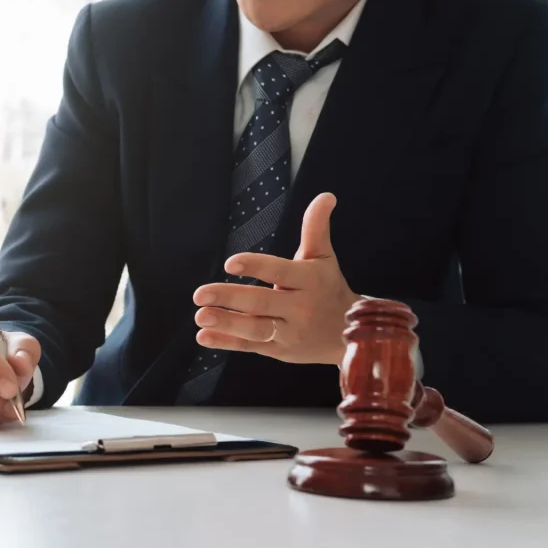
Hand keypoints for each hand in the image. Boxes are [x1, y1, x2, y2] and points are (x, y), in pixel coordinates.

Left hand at [192, 193, 360, 364]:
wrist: (348, 335)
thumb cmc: (328, 288)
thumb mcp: (323, 258)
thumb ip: (316, 228)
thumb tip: (326, 196)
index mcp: (309, 281)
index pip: (280, 272)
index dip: (256, 266)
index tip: (230, 263)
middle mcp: (299, 309)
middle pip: (262, 304)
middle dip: (230, 299)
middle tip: (199, 293)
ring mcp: (288, 333)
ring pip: (255, 330)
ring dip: (226, 324)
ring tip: (200, 316)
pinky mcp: (277, 351)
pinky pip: (249, 347)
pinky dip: (226, 343)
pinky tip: (203, 337)